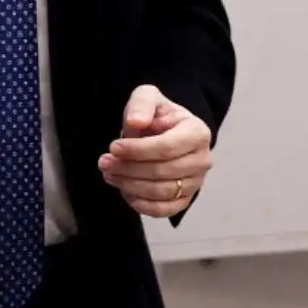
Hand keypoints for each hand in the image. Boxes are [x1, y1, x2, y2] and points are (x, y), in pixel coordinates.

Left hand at [98, 85, 213, 218]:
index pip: (166, 147)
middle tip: (104, 163)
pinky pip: (165, 210)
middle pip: (163, 171)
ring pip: (162, 192)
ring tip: (110, 175)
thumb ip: (142, 104)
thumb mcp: (148, 97)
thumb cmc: (157, 114)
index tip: (113, 147)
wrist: (166, 131)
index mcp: (197, 132)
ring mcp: (196, 182)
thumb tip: (135, 122)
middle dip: (129, 168)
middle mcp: (202, 159)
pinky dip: (142, 205)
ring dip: (131, 186)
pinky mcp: (186, 199)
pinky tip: (125, 192)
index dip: (138, 150)